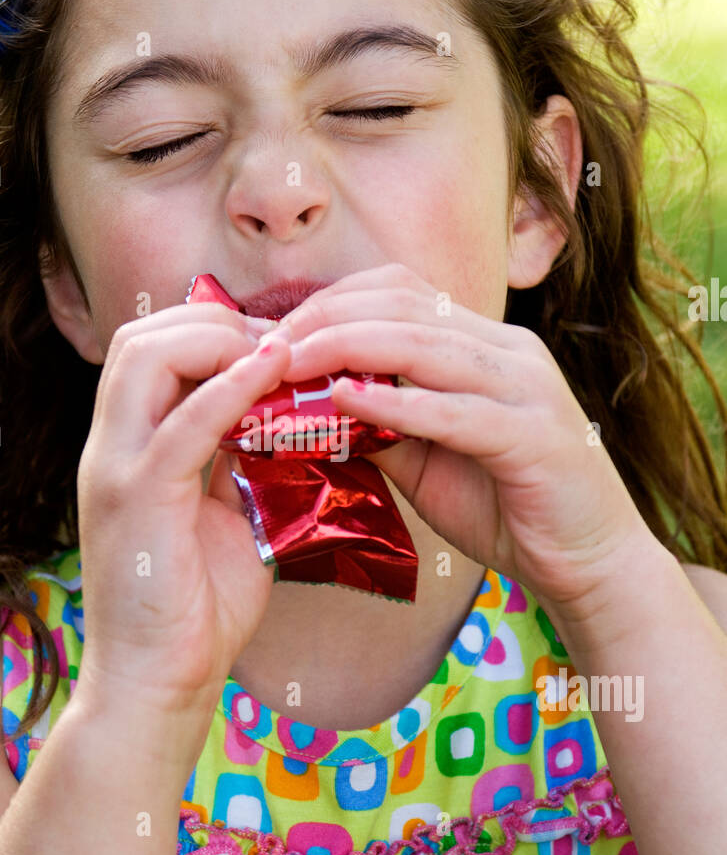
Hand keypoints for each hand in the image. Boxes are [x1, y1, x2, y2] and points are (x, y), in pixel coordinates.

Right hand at [73, 301, 290, 764]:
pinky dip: (232, 386)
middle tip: (282, 343)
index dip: (211, 330)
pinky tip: (276, 371)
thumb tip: (282, 422)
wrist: (157, 686)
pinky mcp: (138, 501)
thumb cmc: (195, 612)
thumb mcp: (224, 517)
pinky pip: (184, 422)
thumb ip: (238, 465)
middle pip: (141, 336)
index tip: (276, 346)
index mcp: (127, 450)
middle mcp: (109, 449)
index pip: (149, 349)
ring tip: (280, 352)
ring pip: (146, 357)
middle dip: (213, 321)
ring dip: (218, 340)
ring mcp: (116, 470)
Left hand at [274, 262, 653, 613]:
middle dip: (324, 318)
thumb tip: (308, 410)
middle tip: (264, 344)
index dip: (331, 302)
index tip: (273, 334)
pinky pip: (453, 410)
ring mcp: (526, 387)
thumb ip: (379, 427)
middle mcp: (508, 350)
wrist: (591, 563)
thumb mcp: (427, 461)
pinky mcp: (535, 435)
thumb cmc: (508, 509)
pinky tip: (346, 402)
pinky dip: (395, 402)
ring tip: (287, 364)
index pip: (399, 292)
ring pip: (423, 345)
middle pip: (402, 306)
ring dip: (345, 347)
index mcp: (484, 345)